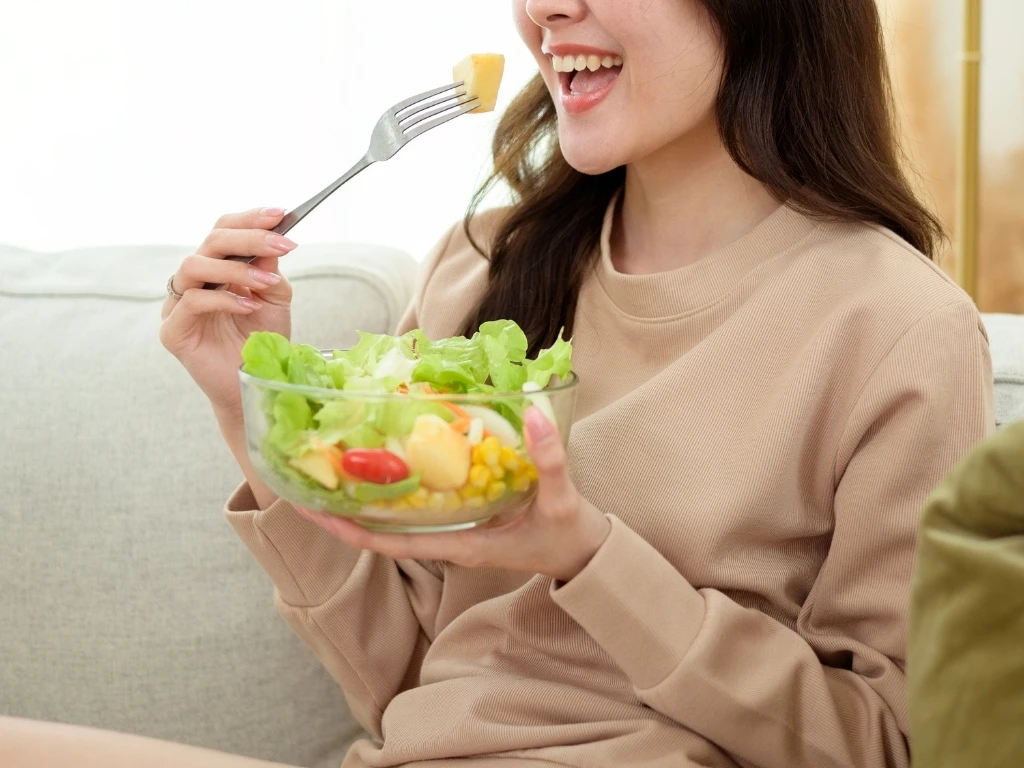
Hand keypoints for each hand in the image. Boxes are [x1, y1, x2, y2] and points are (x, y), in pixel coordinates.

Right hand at [159, 207, 295, 417]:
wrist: (253, 385)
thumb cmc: (261, 342)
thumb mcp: (274, 298)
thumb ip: (270, 268)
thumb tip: (274, 237)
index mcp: (216, 269)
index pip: (224, 231)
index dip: (250, 219)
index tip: (281, 214)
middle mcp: (193, 280)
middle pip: (211, 241)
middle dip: (249, 237)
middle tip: (282, 241)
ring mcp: (178, 304)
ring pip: (194, 265)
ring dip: (237, 268)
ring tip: (267, 281)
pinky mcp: (173, 331)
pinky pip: (192, 302)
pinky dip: (225, 299)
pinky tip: (250, 306)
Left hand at [295, 407, 611, 582]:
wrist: (584, 551)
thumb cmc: (569, 535)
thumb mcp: (562, 500)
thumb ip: (550, 458)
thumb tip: (536, 413)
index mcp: (462, 547)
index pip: (396, 545)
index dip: (354, 531)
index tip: (316, 513)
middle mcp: (450, 539)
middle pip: (384, 531)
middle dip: (343, 511)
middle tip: (307, 481)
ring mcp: (455, 528)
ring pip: (398, 518)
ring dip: (365, 497)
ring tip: (332, 469)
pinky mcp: (465, 515)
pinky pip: (421, 503)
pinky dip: (398, 486)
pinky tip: (385, 461)